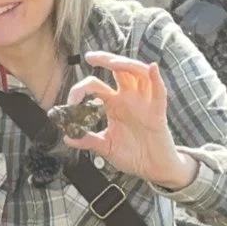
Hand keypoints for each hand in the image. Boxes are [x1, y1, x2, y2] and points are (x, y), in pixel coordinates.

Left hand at [64, 52, 194, 190]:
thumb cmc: (132, 154)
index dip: (81, 90)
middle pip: (118, 70)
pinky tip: (152, 68)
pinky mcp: (158, 112)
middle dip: (105, 59)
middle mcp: (129, 98)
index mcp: (114, 104)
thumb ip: (87, 141)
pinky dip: (156, 79)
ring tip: (113, 63)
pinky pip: (159, 92)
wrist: (151, 168)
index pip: (96, 86)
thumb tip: (67, 138)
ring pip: (138, 74)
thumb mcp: (105, 147)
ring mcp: (144, 103)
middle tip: (90, 57)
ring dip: (126, 65)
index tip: (70, 102)